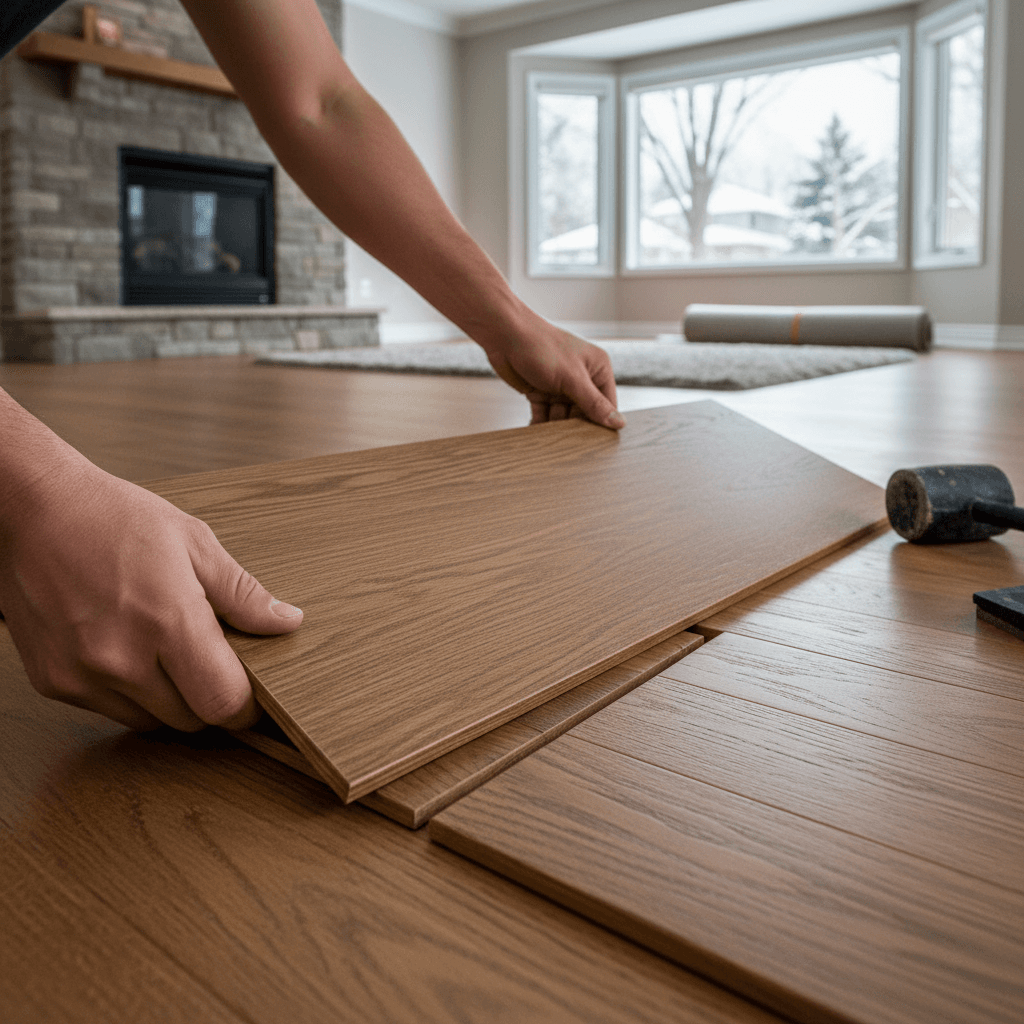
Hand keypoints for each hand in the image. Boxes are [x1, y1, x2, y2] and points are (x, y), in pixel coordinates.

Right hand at [0, 461, 301, 731]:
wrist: (29, 510)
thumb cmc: (112, 517)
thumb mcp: (193, 542)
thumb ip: (242, 593)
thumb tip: (286, 623)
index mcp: (166, 620)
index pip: (222, 701)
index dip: (247, 708)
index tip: (255, 700)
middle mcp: (121, 658)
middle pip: (190, 720)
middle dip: (209, 698)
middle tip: (209, 659)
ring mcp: (82, 676)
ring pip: (150, 722)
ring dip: (169, 700)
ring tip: (163, 648)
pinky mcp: (54, 683)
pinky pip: (110, 710)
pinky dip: (128, 693)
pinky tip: (126, 648)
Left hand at [482, 322, 624, 428]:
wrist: (503, 335)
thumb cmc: (540, 346)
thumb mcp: (572, 378)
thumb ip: (594, 403)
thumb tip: (618, 422)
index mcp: (597, 368)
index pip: (607, 403)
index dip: (601, 422)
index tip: (595, 442)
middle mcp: (581, 377)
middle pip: (584, 413)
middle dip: (574, 426)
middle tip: (567, 442)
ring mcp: (560, 386)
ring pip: (563, 416)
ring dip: (555, 427)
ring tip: (549, 440)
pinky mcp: (541, 392)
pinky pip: (545, 414)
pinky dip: (540, 424)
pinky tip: (535, 435)